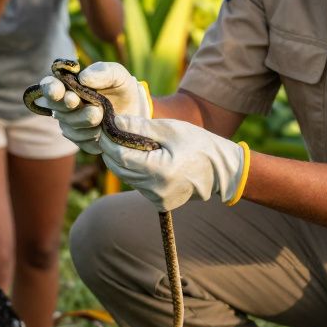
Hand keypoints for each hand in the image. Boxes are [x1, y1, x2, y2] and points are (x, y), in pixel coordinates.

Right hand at [35, 62, 150, 153]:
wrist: (136, 113)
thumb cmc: (121, 89)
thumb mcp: (118, 75)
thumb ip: (103, 71)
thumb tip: (83, 78)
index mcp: (68, 85)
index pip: (49, 86)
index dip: (49, 89)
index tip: (58, 90)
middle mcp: (64, 106)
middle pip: (57, 108)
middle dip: (68, 106)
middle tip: (79, 102)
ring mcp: (71, 124)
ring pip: (69, 125)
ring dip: (84, 120)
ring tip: (101, 115)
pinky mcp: (81, 141)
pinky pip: (81, 140)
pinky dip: (92, 135)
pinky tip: (103, 130)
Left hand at [99, 116, 246, 211]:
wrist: (222, 171)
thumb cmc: (198, 144)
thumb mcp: (170, 129)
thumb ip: (140, 127)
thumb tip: (114, 121)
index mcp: (160, 170)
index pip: (121, 156)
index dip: (108, 142)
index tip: (104, 129)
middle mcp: (156, 190)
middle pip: (120, 169)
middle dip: (112, 151)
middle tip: (111, 134)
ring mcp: (158, 200)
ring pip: (127, 179)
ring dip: (123, 162)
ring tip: (129, 144)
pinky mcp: (160, 204)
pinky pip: (139, 186)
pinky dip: (136, 173)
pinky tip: (146, 160)